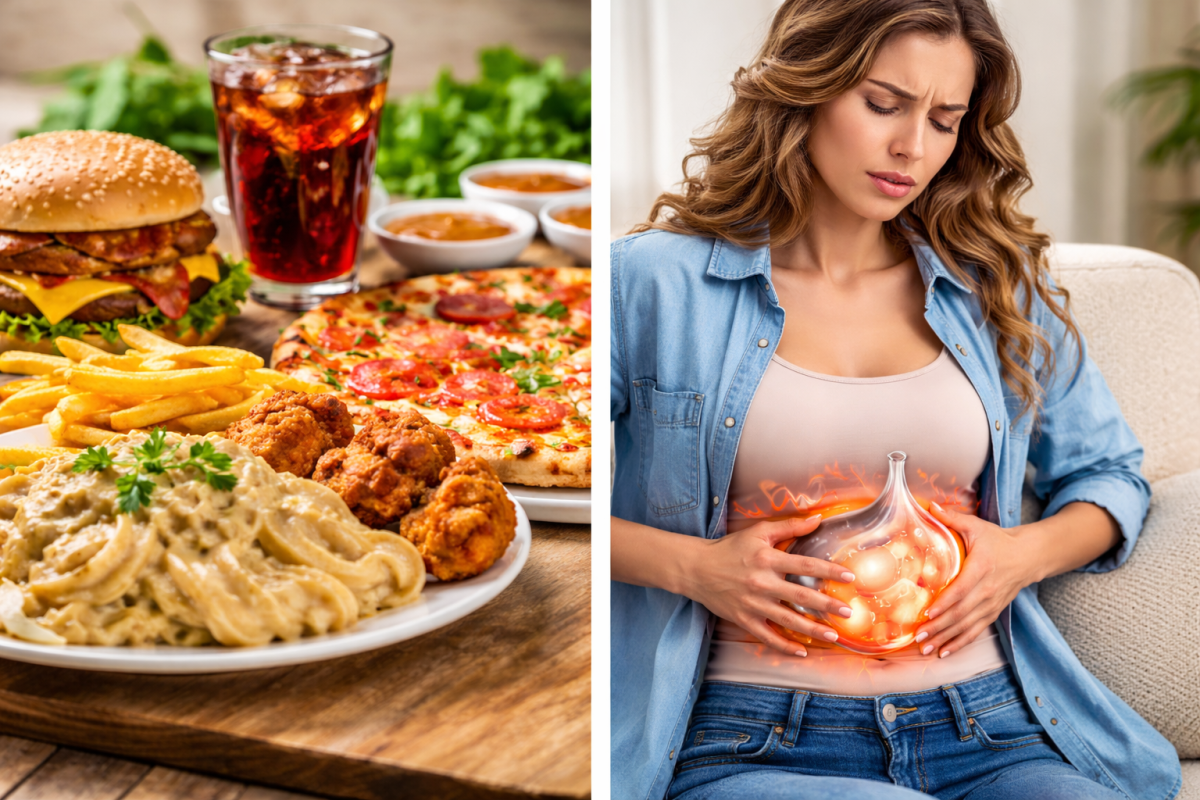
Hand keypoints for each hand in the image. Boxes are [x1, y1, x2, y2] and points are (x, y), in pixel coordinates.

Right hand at [681, 515, 856, 655]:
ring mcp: (753, 604)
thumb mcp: (758, 532)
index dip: (830, 570)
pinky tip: (802, 651)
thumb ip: (789, 526)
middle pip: (801, 595)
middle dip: (827, 605)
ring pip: (788, 620)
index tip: (850, 577)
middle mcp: (762, 582)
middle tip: (848, 612)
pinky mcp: (743, 619)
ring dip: (812, 629)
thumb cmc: (730, 548)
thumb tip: (818, 519)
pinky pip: (767, 636)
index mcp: (768, 559)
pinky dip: (784, 646)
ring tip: (833, 635)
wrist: (697, 568)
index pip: (806, 565)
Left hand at [914, 503, 1038, 657]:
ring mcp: (992, 604)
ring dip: (946, 639)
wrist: (1029, 556)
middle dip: (939, 627)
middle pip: (962, 613)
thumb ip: (952, 518)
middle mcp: (987, 590)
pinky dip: (961, 642)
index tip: (928, 613)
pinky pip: (976, 630)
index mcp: (981, 568)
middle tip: (919, 637)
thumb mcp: (976, 526)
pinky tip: (944, 652)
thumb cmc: (998, 540)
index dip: (945, 603)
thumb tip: (929, 506)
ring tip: (926, 649)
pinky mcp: (993, 612)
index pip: (962, 590)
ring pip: (967, 626)